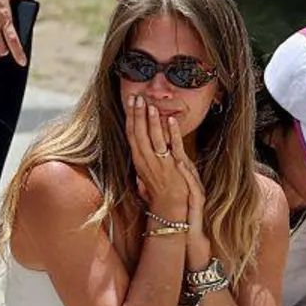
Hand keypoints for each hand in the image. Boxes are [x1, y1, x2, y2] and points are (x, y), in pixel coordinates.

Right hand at [126, 95, 194, 222]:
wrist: (171, 208)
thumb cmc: (160, 193)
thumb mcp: (146, 175)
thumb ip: (143, 162)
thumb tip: (137, 153)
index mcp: (139, 161)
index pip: (132, 135)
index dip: (130, 117)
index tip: (130, 102)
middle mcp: (146, 161)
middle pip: (138, 134)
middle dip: (137, 114)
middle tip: (137, 97)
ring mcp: (160, 164)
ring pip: (153, 138)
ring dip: (151, 121)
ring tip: (150, 105)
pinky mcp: (175, 166)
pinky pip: (173, 146)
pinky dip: (172, 133)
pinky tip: (170, 120)